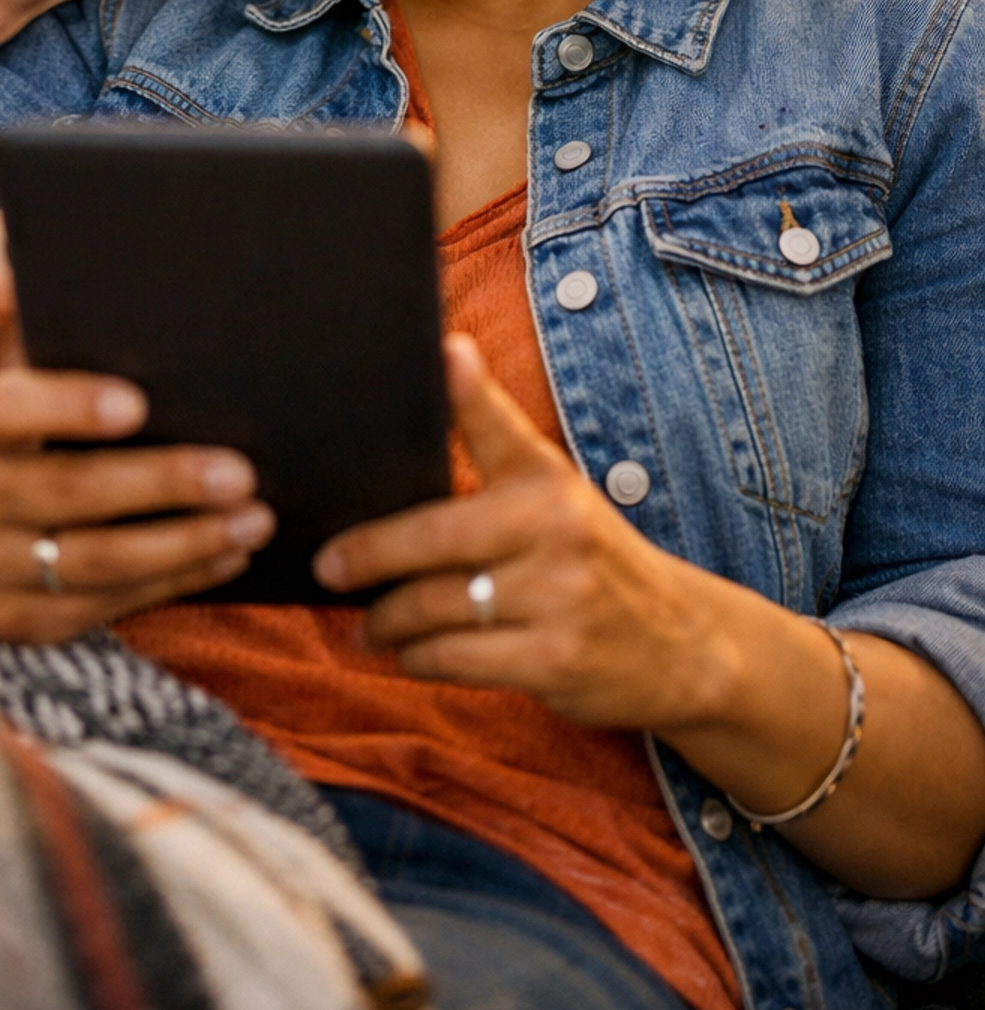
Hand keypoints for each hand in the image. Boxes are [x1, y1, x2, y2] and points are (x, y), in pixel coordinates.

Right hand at [0, 366, 274, 643]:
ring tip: (253, 520)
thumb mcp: (29, 376)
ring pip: (96, 560)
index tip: (139, 403)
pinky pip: (106, 606)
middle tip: (240, 473)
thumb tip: (127, 303)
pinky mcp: (18, 619)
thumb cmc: (34, 431)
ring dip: (186, 542)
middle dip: (163, 482)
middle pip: (70, 490)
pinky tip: (226, 556)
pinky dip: (175, 580)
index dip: (70, 405)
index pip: (10, 410)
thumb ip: (59, 342)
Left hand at [313, 333, 723, 733]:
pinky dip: (418, 659)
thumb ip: (491, 468)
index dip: (469, 388)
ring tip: (368, 625)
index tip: (446, 349)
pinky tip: (408, 654)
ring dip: (386, 621)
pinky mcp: (555, 660)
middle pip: (434, 537)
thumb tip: (404, 445)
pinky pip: (455, 659)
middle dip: (367, 555)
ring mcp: (558, 596)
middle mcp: (556, 528)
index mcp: (548, 478)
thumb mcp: (556, 500)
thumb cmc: (590, 561)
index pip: (499, 426)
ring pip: (433, 607)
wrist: (682, 644)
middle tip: (328, 567)